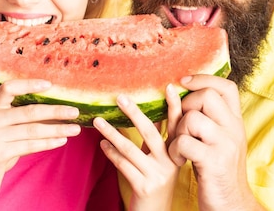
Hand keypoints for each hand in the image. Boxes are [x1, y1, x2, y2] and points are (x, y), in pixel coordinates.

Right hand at [0, 79, 80, 207]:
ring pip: (33, 130)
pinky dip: (48, 143)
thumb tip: (56, 111)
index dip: (28, 84)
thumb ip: (22, 120)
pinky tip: (61, 141)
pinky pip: (29, 145)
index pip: (8, 88)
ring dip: (57, 129)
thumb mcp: (5, 131)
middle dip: (55, 111)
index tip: (50, 85)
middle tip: (75, 112)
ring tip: (75, 129)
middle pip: (29, 111)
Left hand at [93, 84, 181, 210]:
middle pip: (150, 132)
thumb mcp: (160, 161)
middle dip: (133, 113)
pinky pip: (123, 165)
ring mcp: (157, 175)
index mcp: (176, 153)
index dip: (173, 106)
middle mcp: (170, 162)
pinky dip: (110, 153)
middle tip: (120, 97)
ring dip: (111, 133)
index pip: (176, 125)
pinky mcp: (144, 187)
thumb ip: (155, 141)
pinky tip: (102, 144)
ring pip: (130, 148)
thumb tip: (144, 114)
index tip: (167, 87)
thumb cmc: (154, 183)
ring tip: (97, 122)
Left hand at [168, 75, 263, 210]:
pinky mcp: (214, 162)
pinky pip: (184, 142)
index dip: (204, 78)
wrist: (231, 204)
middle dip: (185, 107)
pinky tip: (179, 160)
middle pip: (207, 96)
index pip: (226, 86)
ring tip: (180, 146)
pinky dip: (175, 150)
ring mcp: (226, 145)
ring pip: (192, 118)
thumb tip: (183, 91)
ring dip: (178, 131)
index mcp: (235, 122)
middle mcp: (234, 129)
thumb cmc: (217, 170)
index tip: (183, 82)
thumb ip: (210, 118)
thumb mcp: (219, 140)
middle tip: (181, 126)